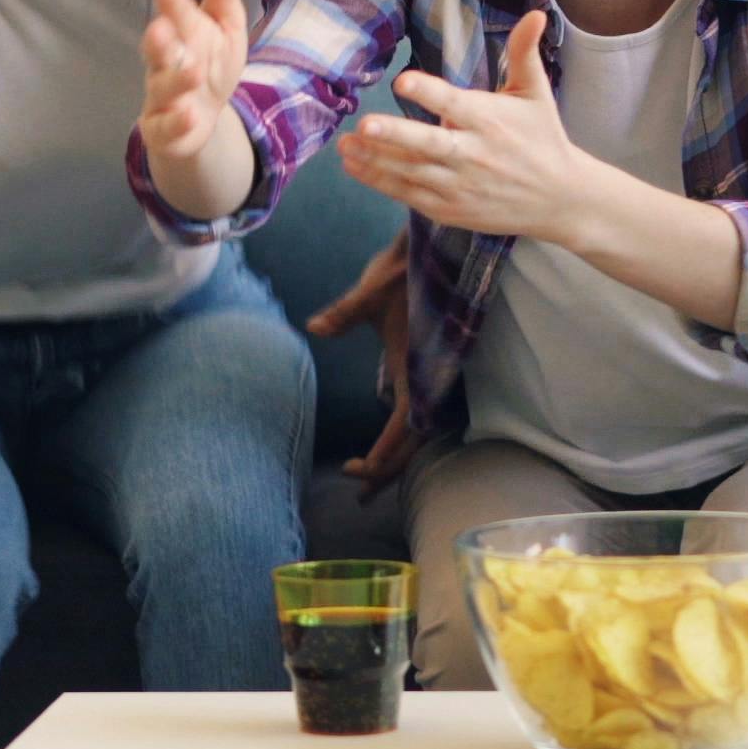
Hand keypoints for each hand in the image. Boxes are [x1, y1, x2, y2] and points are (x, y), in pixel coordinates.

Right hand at [136, 0, 247, 166]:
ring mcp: (162, 97)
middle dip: (159, 39)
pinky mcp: (164, 130)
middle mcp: (164, 61)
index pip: (174, 10)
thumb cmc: (210, 61)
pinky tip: (191, 115)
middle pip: (159, 49)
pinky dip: (178, 123)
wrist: (200, 120)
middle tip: (161, 27)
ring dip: (176, 80)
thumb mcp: (224, 22)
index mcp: (180, 31)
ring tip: (193, 71)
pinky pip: (167, 129)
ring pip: (163, 88)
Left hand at [305, 229, 417, 499]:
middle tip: (356, 496)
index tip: (358, 470)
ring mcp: (427, 376)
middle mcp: (425, 377)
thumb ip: (345, 312)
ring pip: (418, 435)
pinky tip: (387, 450)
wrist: (433, 251)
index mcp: (414, 367)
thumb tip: (314, 327)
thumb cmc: (401, 270)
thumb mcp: (371, 292)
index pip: (404, 425)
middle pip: (413, 442)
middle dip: (389, 471)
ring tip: (368, 488)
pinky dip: (402, 442)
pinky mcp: (424, 371)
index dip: (385, 452)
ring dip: (396, 461)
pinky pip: (418, 418)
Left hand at [335, 10, 586, 242]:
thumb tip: (536, 13)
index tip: (402, 80)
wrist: (559, 199)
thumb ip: (525, 52)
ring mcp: (460, 185)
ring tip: (344, 145)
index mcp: (490, 120)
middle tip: (365, 124)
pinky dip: (381, 182)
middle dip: (396, 136)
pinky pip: (409, 194)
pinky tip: (355, 166)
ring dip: (375, 159)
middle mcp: (473, 154)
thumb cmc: (543, 137)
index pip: (454, 104)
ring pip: (412, 172)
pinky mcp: (451, 209)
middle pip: (429, 145)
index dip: (429, 92)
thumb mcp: (536, 92)